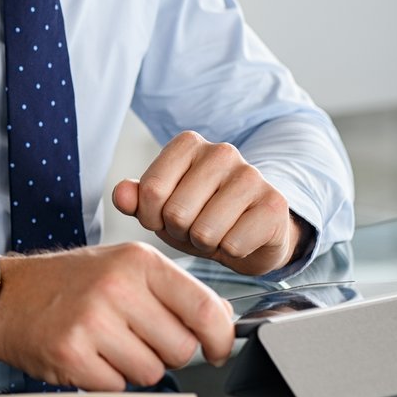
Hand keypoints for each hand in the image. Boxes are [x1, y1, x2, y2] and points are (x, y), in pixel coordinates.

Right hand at [0, 242, 233, 389]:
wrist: (5, 295)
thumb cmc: (66, 282)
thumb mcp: (122, 266)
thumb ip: (173, 290)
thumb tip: (221, 319)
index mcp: (137, 261)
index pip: (205, 309)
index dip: (219, 339)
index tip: (216, 349)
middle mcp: (117, 286)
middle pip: (181, 349)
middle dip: (164, 352)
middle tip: (135, 337)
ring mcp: (92, 320)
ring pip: (151, 372)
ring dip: (133, 367)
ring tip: (106, 343)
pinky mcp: (72, 353)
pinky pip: (116, 387)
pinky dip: (104, 379)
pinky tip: (87, 355)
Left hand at [111, 131, 300, 276]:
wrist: (252, 235)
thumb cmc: (200, 217)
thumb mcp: (160, 208)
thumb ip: (136, 199)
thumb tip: (120, 194)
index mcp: (188, 144)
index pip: (150, 189)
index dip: (151, 217)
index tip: (163, 219)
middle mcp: (221, 151)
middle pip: (176, 211)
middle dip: (180, 232)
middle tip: (194, 229)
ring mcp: (251, 175)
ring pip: (205, 230)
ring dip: (205, 245)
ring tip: (215, 234)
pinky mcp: (275, 203)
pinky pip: (233, 244)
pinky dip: (231, 252)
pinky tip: (239, 239)